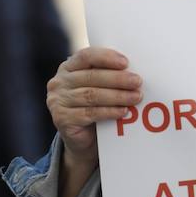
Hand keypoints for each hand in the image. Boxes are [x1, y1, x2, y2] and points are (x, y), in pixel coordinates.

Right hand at [47, 46, 142, 170]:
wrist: (83, 140)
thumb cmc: (94, 107)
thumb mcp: (98, 88)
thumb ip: (107, 76)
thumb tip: (133, 71)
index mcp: (68, 68)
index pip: (86, 56)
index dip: (106, 58)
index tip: (126, 63)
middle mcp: (59, 82)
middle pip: (91, 76)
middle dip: (117, 78)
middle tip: (137, 82)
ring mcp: (58, 101)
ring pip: (92, 95)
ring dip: (117, 96)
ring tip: (136, 97)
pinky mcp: (62, 119)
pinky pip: (90, 113)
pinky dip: (109, 112)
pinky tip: (123, 111)